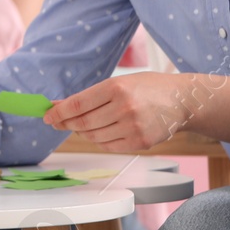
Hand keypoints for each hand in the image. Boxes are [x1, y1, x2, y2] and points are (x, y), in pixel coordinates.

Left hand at [44, 72, 201, 151]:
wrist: (182, 100)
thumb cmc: (146, 88)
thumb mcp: (117, 83)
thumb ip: (88, 96)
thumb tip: (56, 106)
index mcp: (116, 88)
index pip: (77, 104)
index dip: (58, 113)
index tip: (47, 116)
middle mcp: (124, 107)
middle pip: (83, 123)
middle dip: (65, 124)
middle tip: (57, 122)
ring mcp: (133, 126)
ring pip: (93, 136)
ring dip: (82, 132)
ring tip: (83, 125)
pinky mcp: (140, 142)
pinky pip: (108, 146)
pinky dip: (98, 140)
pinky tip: (100, 132)